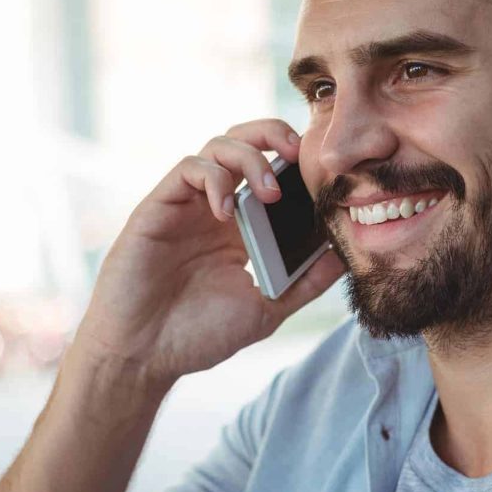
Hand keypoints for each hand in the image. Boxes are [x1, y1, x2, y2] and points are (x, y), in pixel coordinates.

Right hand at [72, 119, 344, 387]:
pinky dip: (214, 180)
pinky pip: (187, 170)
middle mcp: (216, 209)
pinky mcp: (158, 208)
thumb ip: (304, 283)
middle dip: (273, 135)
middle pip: (244, 144)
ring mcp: (187, 206)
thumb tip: (345, 256)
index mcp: (243, 228)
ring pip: (216, 148)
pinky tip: (227, 213)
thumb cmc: (199, 335)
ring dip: (249, 159)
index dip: (296, 162)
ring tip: (269, 193)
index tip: (324, 171)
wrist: (145, 356)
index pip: (271, 173)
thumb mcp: (266, 309)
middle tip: (298, 154)